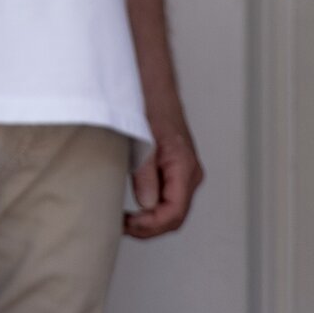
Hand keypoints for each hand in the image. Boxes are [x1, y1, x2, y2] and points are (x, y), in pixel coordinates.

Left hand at [126, 114, 203, 238]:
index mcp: (185, 168)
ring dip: (150, 221)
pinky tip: (135, 209)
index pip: (173, 213)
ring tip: (126, 220)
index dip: (150, 225)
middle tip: (122, 226)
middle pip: (175, 218)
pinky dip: (152, 210)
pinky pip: (169, 200)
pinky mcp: (176, 172)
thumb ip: (146, 175)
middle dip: (149, 228)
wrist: (153, 84)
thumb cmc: (149, 104)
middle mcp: (191, 175)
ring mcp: (186, 174)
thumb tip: (147, 205)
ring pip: (172, 212)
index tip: (127, 223)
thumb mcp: (142, 140)